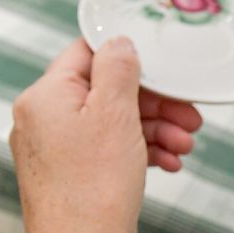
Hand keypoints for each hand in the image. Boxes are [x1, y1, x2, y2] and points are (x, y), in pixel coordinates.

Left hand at [10, 37, 202, 232]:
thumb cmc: (92, 191)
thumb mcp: (114, 113)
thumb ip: (117, 69)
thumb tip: (119, 41)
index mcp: (45, 97)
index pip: (87, 52)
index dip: (128, 55)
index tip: (161, 63)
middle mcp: (46, 119)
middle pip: (109, 90)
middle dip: (156, 102)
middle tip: (187, 112)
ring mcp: (59, 148)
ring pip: (116, 121)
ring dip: (157, 128)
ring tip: (185, 143)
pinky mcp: (75, 173)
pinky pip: (113, 148)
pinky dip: (144, 150)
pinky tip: (169, 160)